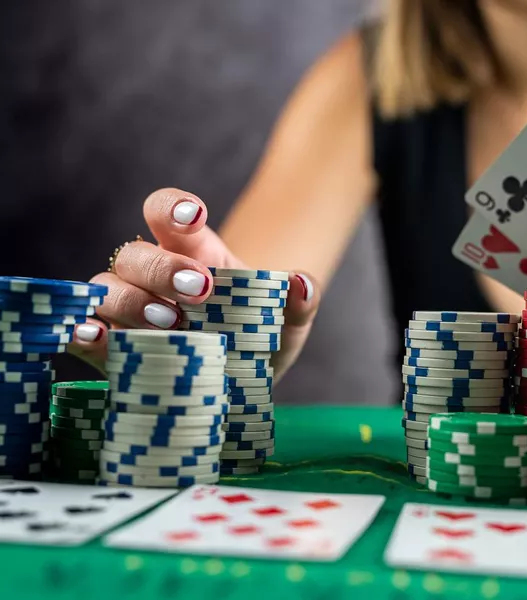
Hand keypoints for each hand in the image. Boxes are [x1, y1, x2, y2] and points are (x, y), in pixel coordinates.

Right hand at [69, 188, 319, 381]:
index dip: (173, 208)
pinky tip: (94, 337)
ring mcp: (132, 310)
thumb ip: (301, 300)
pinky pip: (88, 332)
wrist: (247, 378)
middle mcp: (157, 276)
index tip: (193, 217)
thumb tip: (300, 284)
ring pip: (106, 287)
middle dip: (162, 267)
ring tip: (170, 324)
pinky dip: (84, 333)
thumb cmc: (263, 335)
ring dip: (130, 301)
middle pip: (136, 253)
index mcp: (198, 254)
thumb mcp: (291, 320)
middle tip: (198, 291)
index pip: (169, 214)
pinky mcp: (117, 348)